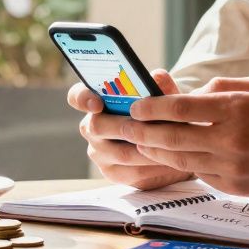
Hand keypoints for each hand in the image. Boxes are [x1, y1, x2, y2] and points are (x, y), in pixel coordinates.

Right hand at [67, 70, 191, 189]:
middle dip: (125, 126)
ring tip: (170, 144)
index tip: (97, 103)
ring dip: (146, 148)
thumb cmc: (160, 110)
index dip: (82, 98)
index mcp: (96, 101)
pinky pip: (132, 172)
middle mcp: (92, 126)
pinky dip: (153, 166)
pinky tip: (170, 161)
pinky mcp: (113, 173)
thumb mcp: (163, 94)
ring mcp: (100, 152)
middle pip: (97, 127)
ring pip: (120, 153)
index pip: (77, 96)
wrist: (171, 138)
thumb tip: (158, 76)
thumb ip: (160, 85)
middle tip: (149, 125)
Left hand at [120, 76, 248, 197]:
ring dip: (155, 151)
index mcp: (235, 109)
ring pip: (181, 159)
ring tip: (139, 143)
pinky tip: (172, 156)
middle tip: (123, 127)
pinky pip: (199, 174)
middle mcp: (230, 139)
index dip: (152, 108)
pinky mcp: (234, 187)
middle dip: (142, 132)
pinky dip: (184, 164)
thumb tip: (185, 96)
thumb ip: (219, 89)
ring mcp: (231, 166)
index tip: (135, 106)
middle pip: (173, 137)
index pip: (181, 108)